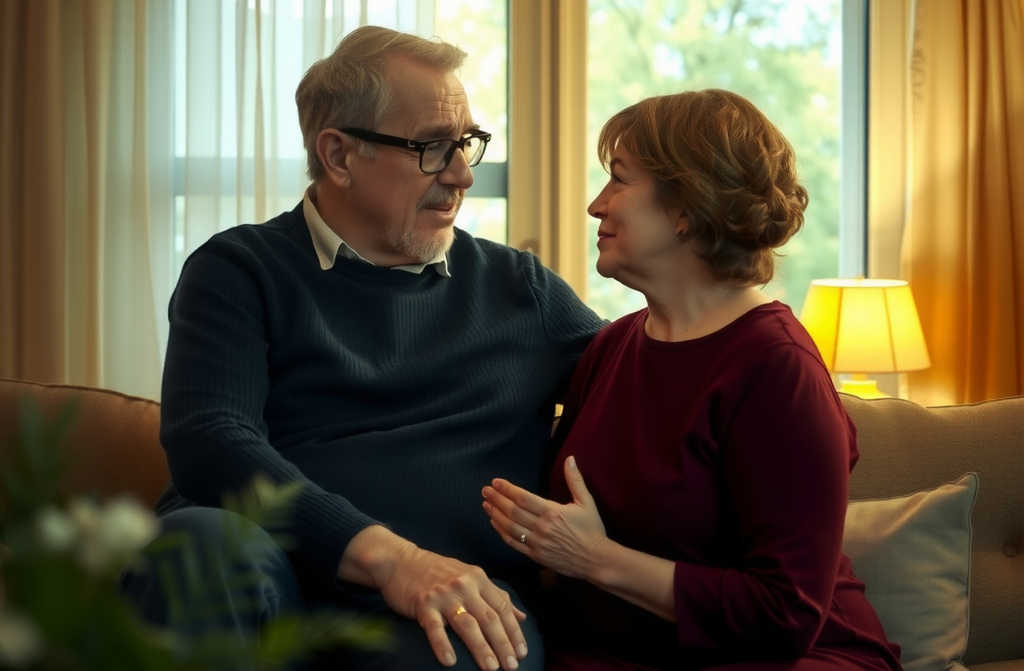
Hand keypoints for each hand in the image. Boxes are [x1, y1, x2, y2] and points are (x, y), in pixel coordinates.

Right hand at [340, 526, 528, 669]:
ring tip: (491, 668)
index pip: (502, 607)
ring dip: (481, 648)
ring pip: (468, 624)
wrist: (400, 561)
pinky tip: (450, 661)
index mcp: (478, 579)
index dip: (514, 631)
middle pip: (489, 618)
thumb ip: (496, 595)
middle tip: (512, 666)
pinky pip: (435, 627)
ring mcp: (444, 594)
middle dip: (503, 644)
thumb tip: (521, 616)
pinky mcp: (423, 603)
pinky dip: (443, 645)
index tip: (522, 652)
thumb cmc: (437, 572)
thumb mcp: (470, 577)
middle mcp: (464, 585)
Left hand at [482, 456, 608, 579]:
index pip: (523, 498)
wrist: (596, 559)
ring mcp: (537, 543)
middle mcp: (542, 527)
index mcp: (553, 512)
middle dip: (497, 499)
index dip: (507, 489)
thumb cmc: (592, 529)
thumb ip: (575, 480)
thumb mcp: (586, 502)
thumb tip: (570, 459)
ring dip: (496, 515)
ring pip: (510, 527)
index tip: (496, 482)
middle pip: (512, 511)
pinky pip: (514, 543)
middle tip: (485, 490)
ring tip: (486, 504)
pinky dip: (502, 533)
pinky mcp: (536, 556)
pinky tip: (495, 523)